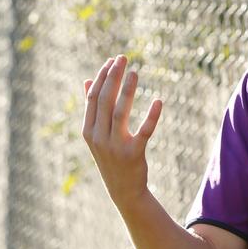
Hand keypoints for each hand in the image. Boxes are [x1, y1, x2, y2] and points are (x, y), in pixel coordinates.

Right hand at [82, 55, 162, 208]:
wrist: (123, 190)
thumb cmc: (111, 156)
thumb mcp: (97, 135)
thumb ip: (93, 109)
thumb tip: (88, 80)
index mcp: (88, 131)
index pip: (93, 98)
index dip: (103, 77)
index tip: (112, 60)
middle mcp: (99, 138)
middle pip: (104, 101)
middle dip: (114, 77)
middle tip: (123, 58)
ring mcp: (115, 146)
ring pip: (120, 112)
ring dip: (127, 90)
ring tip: (135, 72)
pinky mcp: (134, 154)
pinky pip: (144, 131)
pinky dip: (152, 116)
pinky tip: (159, 101)